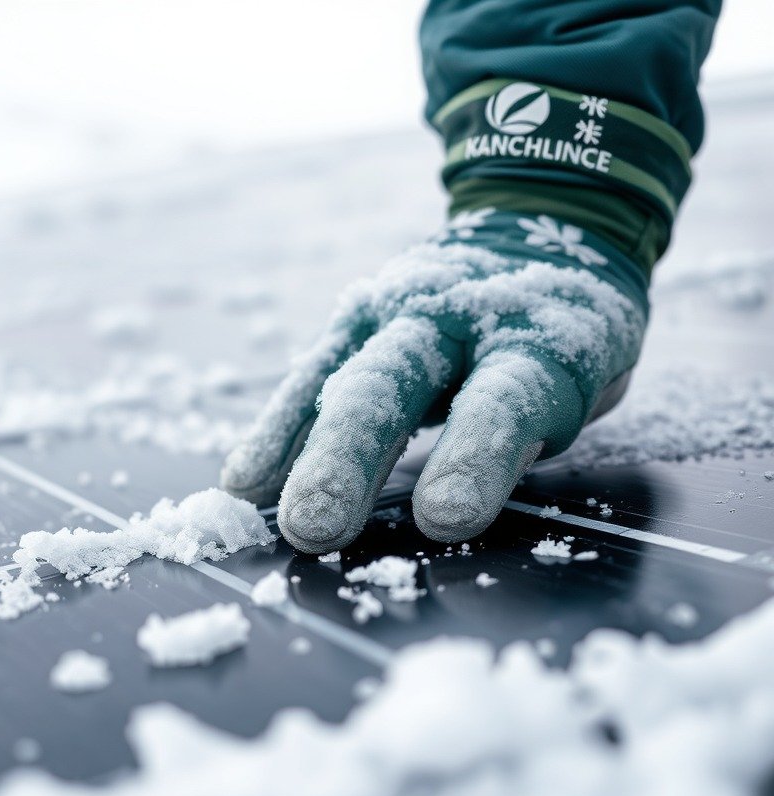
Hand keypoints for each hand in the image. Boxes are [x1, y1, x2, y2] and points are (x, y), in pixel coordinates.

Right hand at [221, 209, 646, 552]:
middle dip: (351, 457)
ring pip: (339, 379)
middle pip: (393, 383)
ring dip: (300, 451)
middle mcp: (453, 316)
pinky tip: (246, 481)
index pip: (502, 397)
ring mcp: (393, 314)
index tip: (442, 517)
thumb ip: (528, 431)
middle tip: (317, 525)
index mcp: (537, 336)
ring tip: (270, 510)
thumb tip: (450, 504)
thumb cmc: (564, 338)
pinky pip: (308, 379)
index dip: (474, 456)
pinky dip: (277, 432)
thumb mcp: (586, 378)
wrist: (531, 232)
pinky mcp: (352, 325)